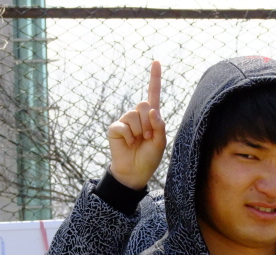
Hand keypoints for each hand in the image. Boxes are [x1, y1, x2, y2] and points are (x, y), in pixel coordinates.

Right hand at [108, 61, 166, 189]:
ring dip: (139, 131)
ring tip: (138, 141)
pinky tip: (129, 144)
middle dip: (148, 123)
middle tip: (147, 137)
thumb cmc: (149, 157)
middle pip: (143, 104)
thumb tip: (152, 110)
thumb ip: (159, 126)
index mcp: (151, 116)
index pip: (153, 93)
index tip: (156, 61)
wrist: (135, 171)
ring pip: (134, 115)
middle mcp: (137, 115)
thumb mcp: (160, 142)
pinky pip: (123, 126)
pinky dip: (129, 136)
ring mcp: (125, 121)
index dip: (154, 78)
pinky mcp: (115, 128)